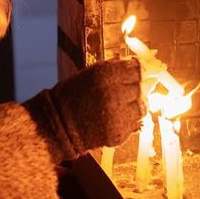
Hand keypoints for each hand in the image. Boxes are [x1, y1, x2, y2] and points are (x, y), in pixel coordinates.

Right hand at [23, 57, 142, 163]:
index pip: (136, 69)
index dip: (135, 71)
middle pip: (140, 88)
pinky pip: (135, 124)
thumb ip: (114, 68)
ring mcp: (117, 116)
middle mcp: (113, 94)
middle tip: (122, 92)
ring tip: (119, 106)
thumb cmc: (72, 96)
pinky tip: (114, 118)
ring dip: (134, 105)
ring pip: (142, 107)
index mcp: (104, 75)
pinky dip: (128, 120)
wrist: (58, 125)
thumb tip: (136, 65)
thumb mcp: (90, 74)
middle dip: (134, 89)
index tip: (133, 74)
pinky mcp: (118, 133)